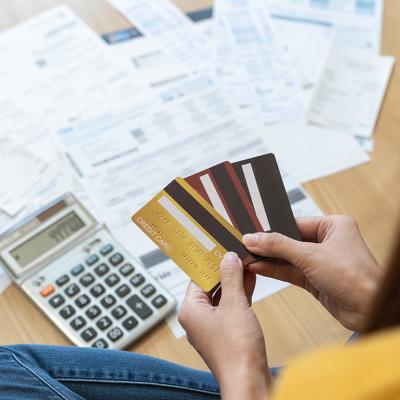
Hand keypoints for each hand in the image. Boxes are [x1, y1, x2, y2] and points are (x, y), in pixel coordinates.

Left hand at [179, 252, 271, 399]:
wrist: (249, 380)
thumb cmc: (236, 348)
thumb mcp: (234, 304)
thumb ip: (230, 278)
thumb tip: (228, 258)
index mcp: (190, 310)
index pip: (197, 277)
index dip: (211, 262)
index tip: (220, 248)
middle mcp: (198, 318)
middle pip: (210, 286)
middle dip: (225, 270)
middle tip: (236, 252)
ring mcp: (212, 326)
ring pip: (222, 296)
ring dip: (234, 281)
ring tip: (245, 262)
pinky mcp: (226, 332)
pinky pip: (231, 307)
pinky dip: (240, 294)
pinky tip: (250, 280)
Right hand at [243, 216, 380, 331]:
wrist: (370, 311)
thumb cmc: (355, 277)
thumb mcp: (310, 256)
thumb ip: (279, 246)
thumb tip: (254, 238)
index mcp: (333, 226)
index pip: (295, 223)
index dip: (273, 228)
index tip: (252, 230)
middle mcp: (327, 241)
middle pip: (290, 240)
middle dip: (268, 245)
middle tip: (246, 244)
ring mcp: (321, 261)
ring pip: (288, 257)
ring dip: (269, 259)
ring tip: (247, 257)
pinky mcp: (315, 279)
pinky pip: (290, 271)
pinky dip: (275, 270)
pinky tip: (259, 267)